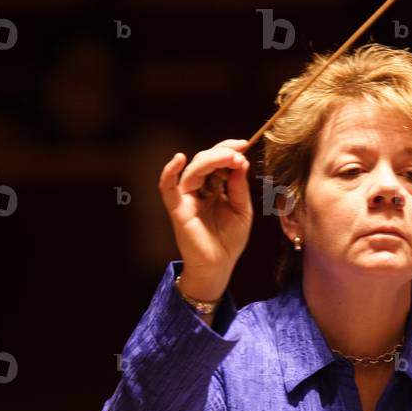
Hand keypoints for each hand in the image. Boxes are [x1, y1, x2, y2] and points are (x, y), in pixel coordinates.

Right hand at [158, 139, 253, 298]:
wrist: (218, 267)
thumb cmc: (229, 241)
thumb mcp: (242, 211)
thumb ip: (239, 187)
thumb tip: (240, 161)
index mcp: (215, 188)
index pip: (218, 161)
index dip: (229, 149)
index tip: (244, 144)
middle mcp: (199, 189)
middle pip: (205, 161)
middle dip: (222, 153)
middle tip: (239, 153)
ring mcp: (186, 198)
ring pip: (193, 170)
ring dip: (211, 160)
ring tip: (229, 157)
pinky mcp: (177, 209)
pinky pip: (167, 188)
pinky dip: (169, 172)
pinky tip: (178, 159)